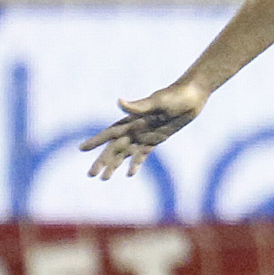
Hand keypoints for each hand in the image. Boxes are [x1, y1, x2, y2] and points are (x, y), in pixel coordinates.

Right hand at [80, 81, 209, 179]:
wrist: (192, 96)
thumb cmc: (174, 96)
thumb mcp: (157, 101)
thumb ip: (138, 106)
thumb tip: (119, 102)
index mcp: (132, 120)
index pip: (110, 133)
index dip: (96, 141)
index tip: (81, 149)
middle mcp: (136, 129)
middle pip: (115, 148)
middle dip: (103, 161)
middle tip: (91, 174)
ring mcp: (146, 135)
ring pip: (126, 154)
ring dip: (116, 165)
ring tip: (105, 178)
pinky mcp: (157, 139)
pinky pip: (143, 154)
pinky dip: (136, 163)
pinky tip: (130, 173)